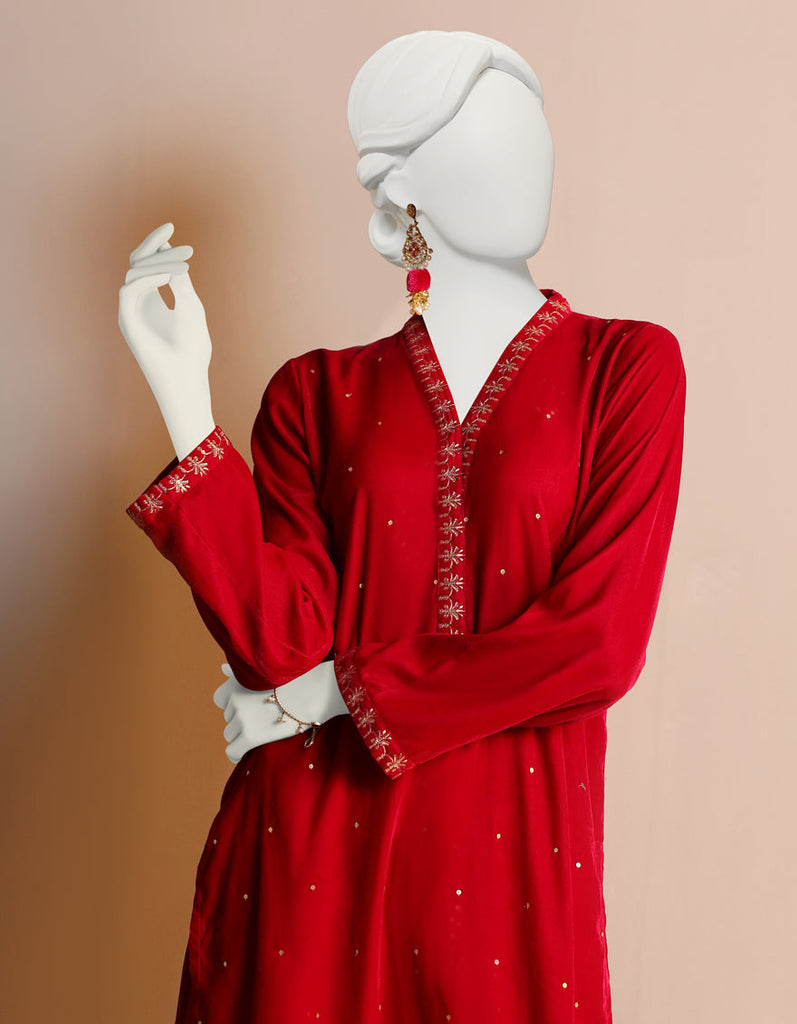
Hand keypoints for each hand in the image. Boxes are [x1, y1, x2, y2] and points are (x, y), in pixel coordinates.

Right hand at [118, 222, 214, 457]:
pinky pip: (130, 289)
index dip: (159, 245)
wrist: (186, 377)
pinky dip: (148, 279)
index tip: (172, 227)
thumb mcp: (190, 306)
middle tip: (170, 229)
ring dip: (159, 263)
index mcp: (154, 297)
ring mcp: (131, 310)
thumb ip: (179, 279)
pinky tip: (167, 278)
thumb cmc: (192, 347)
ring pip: (135, 272)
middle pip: (138, 262)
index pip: (151, 264)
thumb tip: (171, 251)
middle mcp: (139, 301)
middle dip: (153, 244)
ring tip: (183, 264)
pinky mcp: (127, 320)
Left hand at [213, 661, 348, 763]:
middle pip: (228, 718)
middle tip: (263, 717)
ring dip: (243, 735)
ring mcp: (241, 719)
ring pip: (230, 735)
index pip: (220, 699)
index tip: (252, 705)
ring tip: (263, 730)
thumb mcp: (264, 673)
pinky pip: (232, 751)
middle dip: (242, 719)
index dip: (235, 704)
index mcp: (235, 682)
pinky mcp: (249, 736)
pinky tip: (248, 750)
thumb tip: (222, 669)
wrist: (313, 692)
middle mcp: (234, 700)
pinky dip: (238, 753)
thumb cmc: (294, 680)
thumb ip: (240, 673)